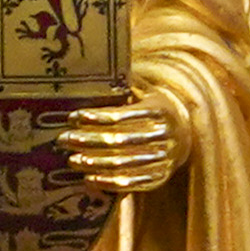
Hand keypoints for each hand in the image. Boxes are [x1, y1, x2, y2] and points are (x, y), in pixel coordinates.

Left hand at [48, 96, 177, 193]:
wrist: (185, 133)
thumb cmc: (154, 108)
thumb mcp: (147, 90)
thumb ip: (126, 83)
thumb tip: (97, 68)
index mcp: (160, 110)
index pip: (122, 115)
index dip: (96, 117)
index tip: (74, 117)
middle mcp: (165, 135)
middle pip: (119, 140)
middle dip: (88, 140)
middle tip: (64, 139)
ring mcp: (164, 158)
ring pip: (124, 163)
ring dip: (95, 162)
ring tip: (72, 160)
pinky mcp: (161, 176)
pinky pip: (133, 182)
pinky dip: (109, 182)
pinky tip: (89, 179)